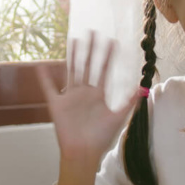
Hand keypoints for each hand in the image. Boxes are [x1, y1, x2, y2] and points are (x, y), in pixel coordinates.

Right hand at [37, 33, 140, 166]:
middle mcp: (85, 92)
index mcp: (99, 94)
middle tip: (93, 32)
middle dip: (91, 49)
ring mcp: (71, 97)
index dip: (109, 56)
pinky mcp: (57, 105)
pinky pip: (49, 89)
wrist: (84, 153)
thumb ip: (129, 102)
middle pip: (88, 65)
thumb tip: (143, 88)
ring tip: (73, 40)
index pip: (105, 70)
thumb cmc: (101, 138)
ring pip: (71, 71)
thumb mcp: (118, 117)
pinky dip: (45, 78)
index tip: (113, 41)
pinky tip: (41, 67)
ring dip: (72, 56)